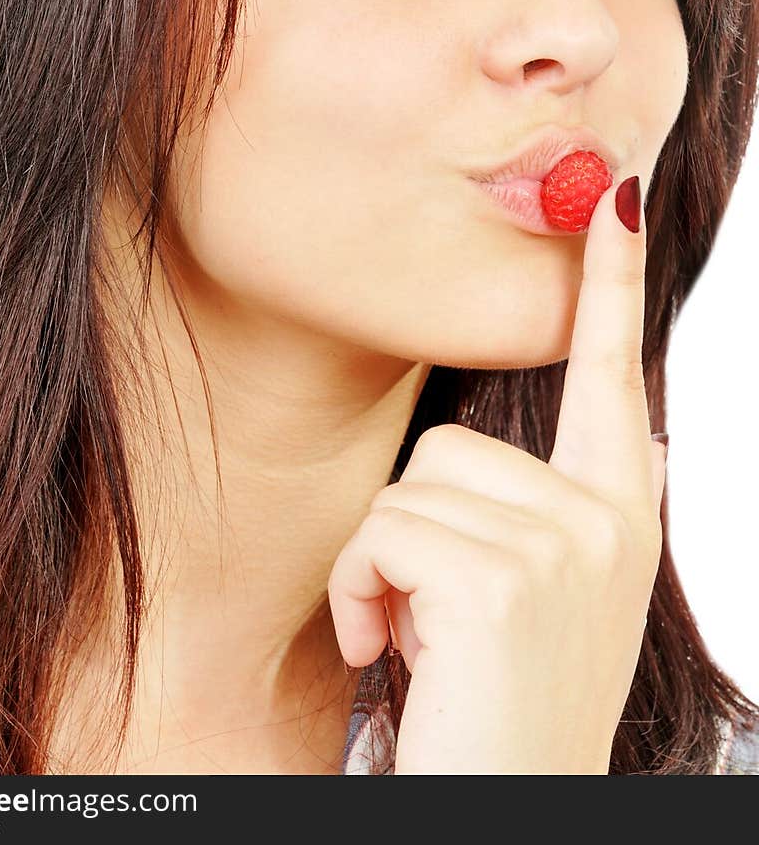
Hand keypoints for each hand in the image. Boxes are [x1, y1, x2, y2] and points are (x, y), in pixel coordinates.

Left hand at [327, 179, 666, 773]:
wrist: (505, 807)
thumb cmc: (501, 707)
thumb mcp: (540, 595)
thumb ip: (548, 509)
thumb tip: (581, 436)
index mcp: (615, 514)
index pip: (610, 374)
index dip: (611, 282)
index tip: (616, 195)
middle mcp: (606, 520)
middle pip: (448, 449)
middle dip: (415, 536)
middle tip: (443, 624)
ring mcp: (566, 546)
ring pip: (408, 493)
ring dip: (386, 574)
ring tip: (426, 644)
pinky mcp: (504, 579)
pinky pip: (383, 537)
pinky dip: (361, 599)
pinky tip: (395, 656)